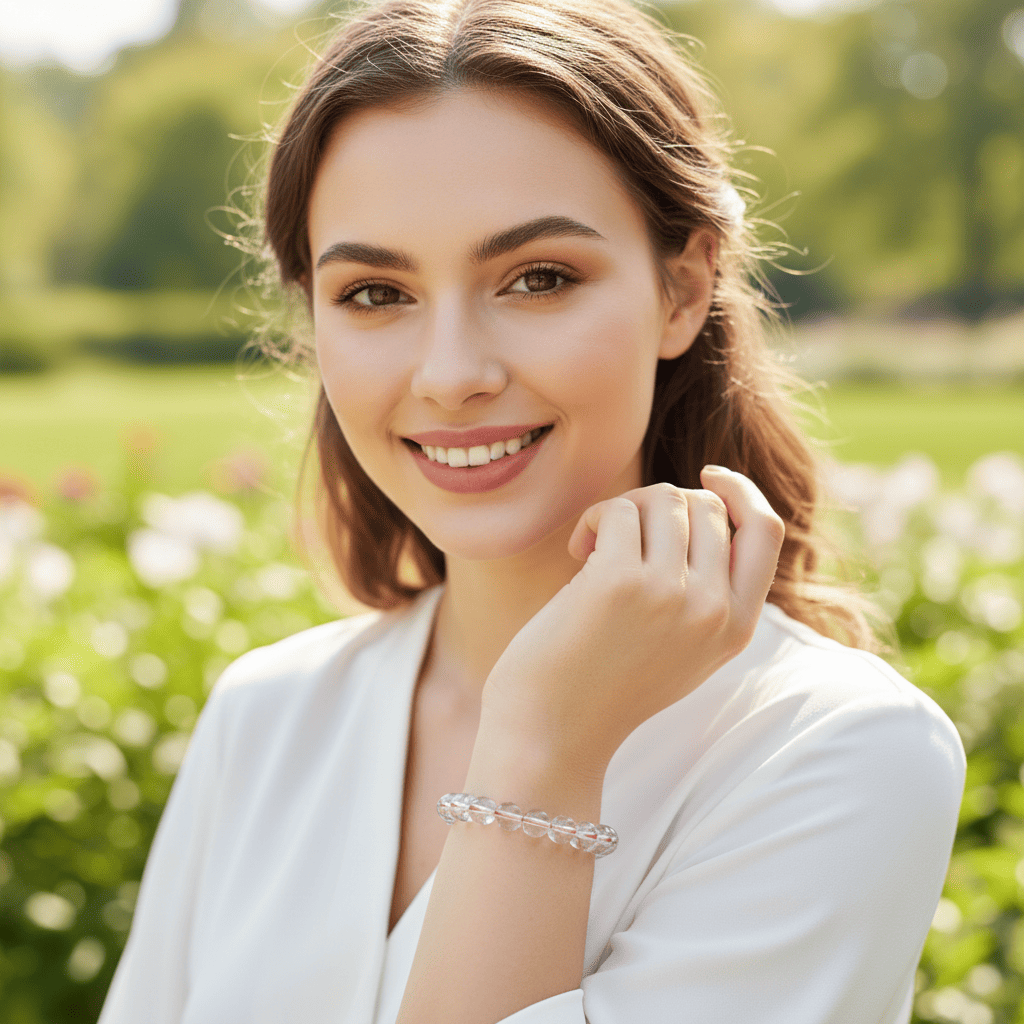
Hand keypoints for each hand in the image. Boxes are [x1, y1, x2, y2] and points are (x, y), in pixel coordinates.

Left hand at [479, 467, 785, 781]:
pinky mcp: (621, 582)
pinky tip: (578, 551)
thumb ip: (710, 589)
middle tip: (619, 536)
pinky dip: (594, 518)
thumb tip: (710, 501)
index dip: (739, 491)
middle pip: (708, 506)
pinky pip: (618, 509)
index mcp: (737, 627)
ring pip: (664, 499)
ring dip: (623, 510)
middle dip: (659, 505)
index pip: (766, 530)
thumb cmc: (605, 682)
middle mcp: (714, 610)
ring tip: (595, 547)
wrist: (551, 735)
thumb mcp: (683, 645)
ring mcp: (671, 595)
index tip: (706, 476)